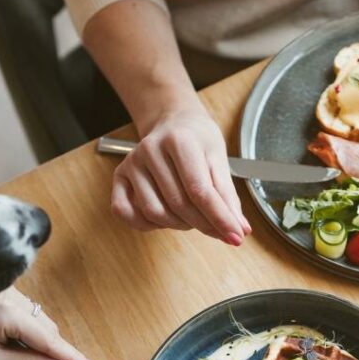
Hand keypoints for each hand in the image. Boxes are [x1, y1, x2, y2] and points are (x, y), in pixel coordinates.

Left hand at [0, 286, 97, 359]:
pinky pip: (35, 319)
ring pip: (45, 327)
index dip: (73, 358)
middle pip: (51, 335)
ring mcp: (20, 297)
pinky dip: (36, 336)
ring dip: (45, 349)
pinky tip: (25, 348)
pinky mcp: (16, 297)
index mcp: (11, 317)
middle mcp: (21, 303)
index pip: (51, 342)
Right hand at [110, 106, 250, 243]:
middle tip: (217, 228)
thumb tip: (239, 228)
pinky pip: (126, 212)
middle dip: (203, 224)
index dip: (220, 219)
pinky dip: (147, 224)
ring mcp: (132, 163)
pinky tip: (165, 216)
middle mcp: (151, 149)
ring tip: (191, 215)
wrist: (173, 123)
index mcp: (179, 140)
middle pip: (179, 205)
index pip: (200, 191)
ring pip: (155, 213)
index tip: (236, 237)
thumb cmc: (197, 141)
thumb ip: (228, 196)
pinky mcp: (119, 176)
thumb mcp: (218, 160)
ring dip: (178, 224)